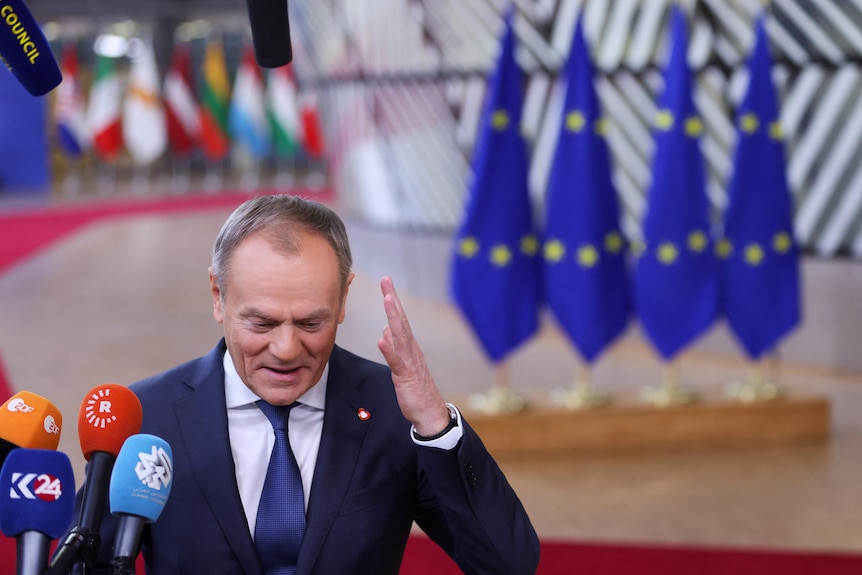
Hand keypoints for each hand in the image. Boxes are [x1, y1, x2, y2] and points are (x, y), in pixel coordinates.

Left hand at [377, 276, 450, 436]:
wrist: (429, 412)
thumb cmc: (416, 389)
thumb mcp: (402, 364)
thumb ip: (395, 347)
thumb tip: (386, 330)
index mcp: (409, 346)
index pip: (399, 318)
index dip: (393, 299)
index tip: (386, 282)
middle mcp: (411, 349)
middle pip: (401, 320)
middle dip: (393, 299)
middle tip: (387, 280)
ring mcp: (409, 361)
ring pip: (401, 335)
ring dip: (394, 316)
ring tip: (388, 299)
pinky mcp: (406, 376)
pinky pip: (396, 361)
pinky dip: (389, 349)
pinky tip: (382, 338)